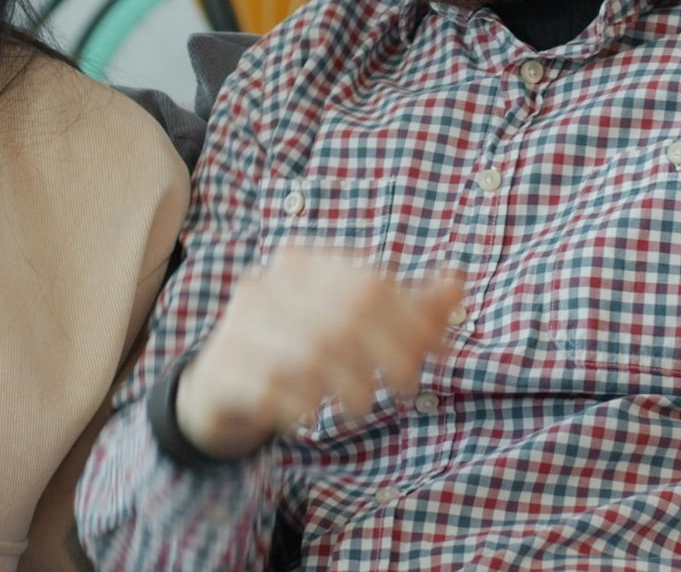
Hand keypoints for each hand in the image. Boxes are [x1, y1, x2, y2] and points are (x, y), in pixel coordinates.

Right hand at [175, 245, 463, 460]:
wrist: (221, 387)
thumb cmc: (299, 351)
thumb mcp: (354, 326)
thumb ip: (407, 308)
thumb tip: (458, 281)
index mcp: (304, 264)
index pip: (369, 283)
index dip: (414, 320)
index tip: (442, 355)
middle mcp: (268, 285)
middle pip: (345, 316)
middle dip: (389, 356)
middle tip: (406, 389)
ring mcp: (240, 325)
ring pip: (310, 351)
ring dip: (349, 385)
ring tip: (361, 409)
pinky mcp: (222, 367)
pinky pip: (271, 387)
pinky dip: (302, 406)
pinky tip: (311, 417)